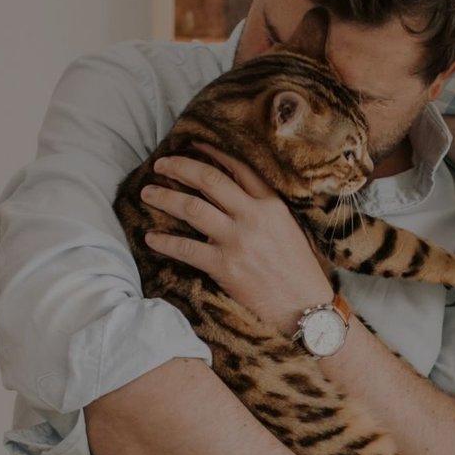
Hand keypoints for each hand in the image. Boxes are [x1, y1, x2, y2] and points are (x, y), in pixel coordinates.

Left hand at [141, 145, 333, 329]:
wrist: (306, 308)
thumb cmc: (300, 272)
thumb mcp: (290, 231)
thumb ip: (265, 212)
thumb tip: (235, 199)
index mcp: (272, 205)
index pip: (238, 168)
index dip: (212, 154)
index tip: (193, 146)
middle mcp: (254, 217)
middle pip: (209, 180)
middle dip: (180, 167)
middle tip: (161, 164)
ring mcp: (237, 240)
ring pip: (191, 208)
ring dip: (164, 197)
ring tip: (148, 193)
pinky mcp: (224, 266)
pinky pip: (185, 248)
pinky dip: (164, 242)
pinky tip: (150, 238)